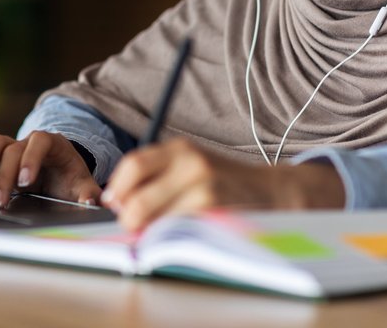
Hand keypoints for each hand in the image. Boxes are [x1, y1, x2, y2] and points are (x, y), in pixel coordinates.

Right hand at [0, 131, 101, 208]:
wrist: (61, 170)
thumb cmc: (70, 177)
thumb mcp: (82, 184)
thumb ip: (89, 193)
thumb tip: (93, 202)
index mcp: (54, 144)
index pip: (40, 142)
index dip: (31, 159)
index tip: (25, 182)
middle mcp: (31, 142)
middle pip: (13, 149)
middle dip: (4, 175)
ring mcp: (14, 146)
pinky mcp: (1, 153)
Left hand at [101, 137, 344, 230]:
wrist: (272, 191)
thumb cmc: (224, 182)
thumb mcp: (191, 165)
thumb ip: (158, 175)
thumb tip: (118, 200)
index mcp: (180, 148)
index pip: (133, 164)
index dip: (118, 188)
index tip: (114, 203)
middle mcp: (190, 163)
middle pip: (137, 196)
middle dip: (128, 217)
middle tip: (131, 226)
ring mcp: (203, 188)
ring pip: (154, 218)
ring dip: (147, 232)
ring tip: (155, 233)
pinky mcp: (214, 213)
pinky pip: (176, 231)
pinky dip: (169, 238)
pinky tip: (176, 237)